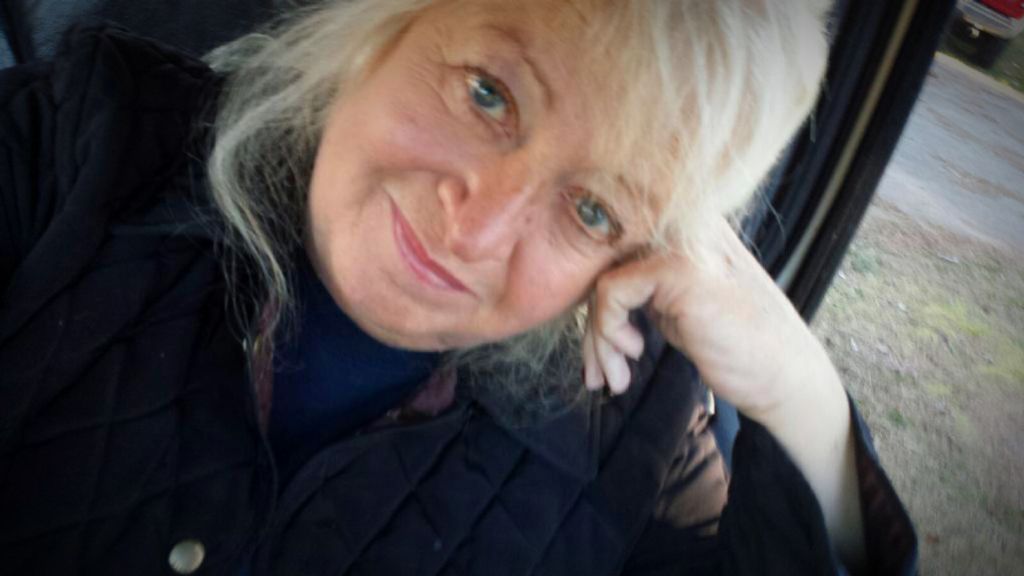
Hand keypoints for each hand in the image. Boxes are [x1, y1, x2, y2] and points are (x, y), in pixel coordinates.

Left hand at [582, 215, 864, 566]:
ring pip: (600, 278)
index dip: (597, 304)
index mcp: (684, 225)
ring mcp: (684, 240)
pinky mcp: (681, 268)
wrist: (786, 377)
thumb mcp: (678, 306)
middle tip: (599, 375)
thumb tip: (581, 293)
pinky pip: (610, 291)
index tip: (603, 354)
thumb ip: (640, 288)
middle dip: (592, 327)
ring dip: (598, 338)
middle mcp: (683, 221)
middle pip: (601, 262)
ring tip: (615, 377)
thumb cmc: (735, 346)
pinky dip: (608, 330)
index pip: (611, 249)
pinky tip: (634, 354)